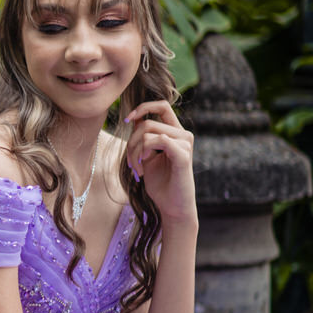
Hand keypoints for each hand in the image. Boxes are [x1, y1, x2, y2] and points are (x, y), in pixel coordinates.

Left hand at [124, 101, 196, 223]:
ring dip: (134, 151)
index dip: (143, 107)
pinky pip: (158, 140)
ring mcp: (185, 144)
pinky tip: (142, 168)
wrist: (172, 206)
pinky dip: (143, 153)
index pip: (162, 106)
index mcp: (175, 133)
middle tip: (131, 164)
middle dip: (131, 143)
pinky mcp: (183, 155)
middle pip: (147, 123)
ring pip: (148, 132)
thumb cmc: (160, 183)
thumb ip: (143, 138)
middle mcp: (183, 135)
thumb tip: (136, 119)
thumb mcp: (146, 156)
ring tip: (137, 169)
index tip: (127, 120)